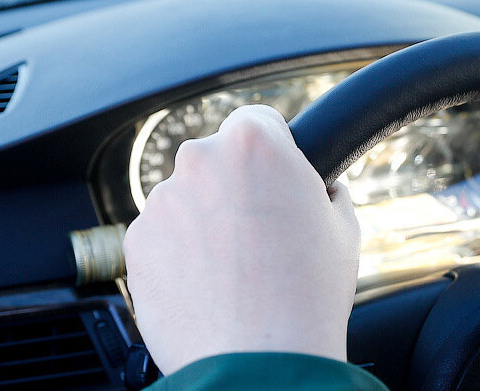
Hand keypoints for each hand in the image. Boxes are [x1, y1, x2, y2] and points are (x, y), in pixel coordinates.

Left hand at [123, 105, 360, 374]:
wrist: (260, 359)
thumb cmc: (308, 294)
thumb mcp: (343, 226)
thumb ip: (324, 189)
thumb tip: (319, 187)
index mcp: (254, 142)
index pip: (258, 120)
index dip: (274, 151)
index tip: (278, 177)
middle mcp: (199, 160)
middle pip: (218, 158)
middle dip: (236, 185)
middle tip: (262, 230)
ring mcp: (162, 202)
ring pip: (188, 198)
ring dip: (206, 219)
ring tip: (236, 267)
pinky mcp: (136, 243)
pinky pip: (163, 235)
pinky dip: (180, 252)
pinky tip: (209, 284)